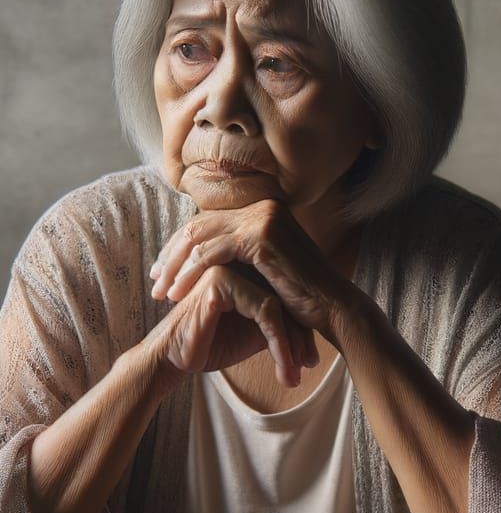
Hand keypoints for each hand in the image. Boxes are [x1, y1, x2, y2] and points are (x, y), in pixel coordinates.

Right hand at [145, 263, 313, 386]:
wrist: (173, 359)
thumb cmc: (212, 344)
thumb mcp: (254, 333)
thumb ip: (277, 322)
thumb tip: (312, 334)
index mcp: (245, 269)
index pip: (285, 297)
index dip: (301, 329)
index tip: (309, 360)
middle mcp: (238, 263)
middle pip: (285, 300)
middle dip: (301, 337)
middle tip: (310, 364)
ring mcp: (228, 268)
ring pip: (278, 307)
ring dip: (292, 344)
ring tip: (297, 373)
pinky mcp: (221, 282)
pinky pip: (265, 312)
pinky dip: (279, 343)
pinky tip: (285, 368)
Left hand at [150, 200, 346, 342]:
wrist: (333, 307)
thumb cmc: (303, 296)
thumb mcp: (267, 267)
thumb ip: (243, 254)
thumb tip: (205, 254)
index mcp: (264, 209)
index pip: (209, 221)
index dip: (181, 246)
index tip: (164, 272)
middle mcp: (263, 205)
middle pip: (199, 225)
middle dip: (171, 255)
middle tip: (155, 281)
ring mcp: (262, 217)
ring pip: (199, 237)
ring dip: (175, 266)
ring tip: (162, 293)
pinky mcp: (260, 236)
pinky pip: (210, 253)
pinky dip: (190, 273)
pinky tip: (179, 294)